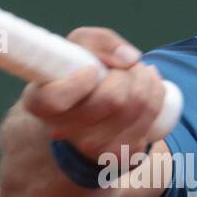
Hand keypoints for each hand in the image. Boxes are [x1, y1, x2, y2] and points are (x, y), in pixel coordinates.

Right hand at [20, 27, 166, 161]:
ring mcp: (93, 148)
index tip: (93, 70)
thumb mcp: (79, 48)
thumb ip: (99, 42)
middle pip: (112, 98)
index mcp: (40, 103)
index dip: (80, 83)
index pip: (56, 99)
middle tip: (123, 67)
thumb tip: (129, 59)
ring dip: (145, 78)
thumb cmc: (79, 72)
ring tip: (137, 72)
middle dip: (127, 72)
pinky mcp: (120, 155)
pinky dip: (156, 92)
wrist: (88, 115)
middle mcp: (63, 131)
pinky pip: (151, 115)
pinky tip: (148, 86)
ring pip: (136, 104)